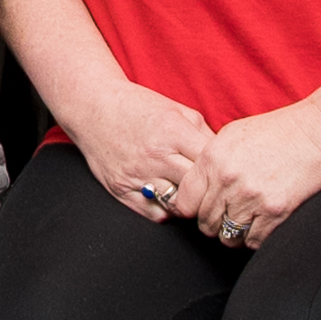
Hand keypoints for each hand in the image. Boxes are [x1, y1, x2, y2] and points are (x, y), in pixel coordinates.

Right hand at [64, 81, 218, 231]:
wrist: (93, 106)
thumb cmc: (138, 107)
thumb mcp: (178, 111)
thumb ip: (204, 134)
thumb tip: (226, 158)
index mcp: (174, 133)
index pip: (212, 164)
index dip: (223, 172)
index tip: (225, 175)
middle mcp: (155, 156)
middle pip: (198, 188)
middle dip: (209, 192)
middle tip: (214, 193)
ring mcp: (136, 174)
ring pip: (177, 205)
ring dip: (188, 205)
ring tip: (193, 198)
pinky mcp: (120, 189)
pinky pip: (153, 213)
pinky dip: (166, 210)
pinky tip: (170, 200)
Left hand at [191, 92, 320, 246]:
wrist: (317, 132)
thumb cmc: (276, 131)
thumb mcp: (232, 135)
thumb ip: (210, 162)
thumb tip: (196, 187)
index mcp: (212, 159)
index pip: (185, 202)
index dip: (192, 208)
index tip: (201, 208)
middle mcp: (228, 180)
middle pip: (205, 223)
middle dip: (214, 222)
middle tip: (228, 213)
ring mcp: (251, 198)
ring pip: (227, 237)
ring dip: (234, 232)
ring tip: (246, 218)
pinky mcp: (275, 213)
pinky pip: (253, 241)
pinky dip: (256, 236)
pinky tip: (262, 221)